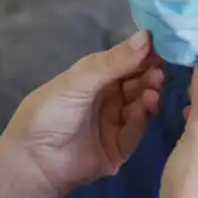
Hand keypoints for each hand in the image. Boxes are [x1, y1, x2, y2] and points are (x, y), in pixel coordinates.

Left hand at [0, 31, 162, 197]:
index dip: (143, 54)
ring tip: (154, 88)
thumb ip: (112, 61)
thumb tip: (146, 36)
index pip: (126, 62)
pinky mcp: (120, 148)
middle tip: (161, 70)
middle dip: (150, 74)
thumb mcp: (78, 81)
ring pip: (140, 106)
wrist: (33, 162)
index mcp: (94, 78)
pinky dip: (142, 118)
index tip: (164, 45)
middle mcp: (107, 98)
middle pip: (137, 83)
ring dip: (149, 95)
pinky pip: (136, 130)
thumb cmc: (48, 113)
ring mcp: (114, 123)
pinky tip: (145, 107)